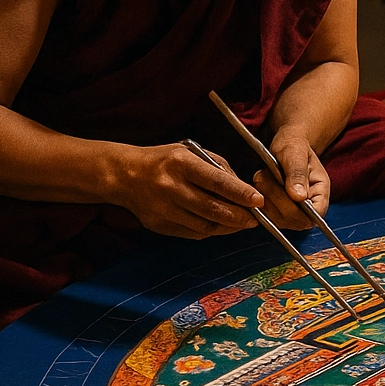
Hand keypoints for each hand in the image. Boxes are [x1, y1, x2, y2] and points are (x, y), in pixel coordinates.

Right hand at [115, 144, 260, 238]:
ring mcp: (163, 209)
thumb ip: (218, 167)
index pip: (216, 181)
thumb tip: (243, 188)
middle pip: (212, 208)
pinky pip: (193, 233)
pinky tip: (221, 226)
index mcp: (181, 163)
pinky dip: (211, 231)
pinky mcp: (159, 225)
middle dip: (239, 216)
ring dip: (228, 227)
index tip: (258, 200)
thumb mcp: (191, 152)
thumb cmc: (165, 161)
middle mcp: (171, 187)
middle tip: (255, 218)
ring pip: (204, 225)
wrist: (125, 175)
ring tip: (241, 223)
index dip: (240, 193)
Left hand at [251, 129, 331, 230]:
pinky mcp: (277, 214)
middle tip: (262, 175)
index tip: (282, 186)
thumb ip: (297, 173)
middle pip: (294, 219)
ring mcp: (293, 214)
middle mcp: (309, 208)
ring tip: (262, 176)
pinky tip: (259, 184)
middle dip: (275, 197)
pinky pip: (265, 216)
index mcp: (321, 193)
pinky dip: (258, 201)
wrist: (286, 146)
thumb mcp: (295, 153)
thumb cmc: (294, 146)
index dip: (299, 209)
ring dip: (264, 197)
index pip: (315, 215)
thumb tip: (299, 197)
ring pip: (276, 219)